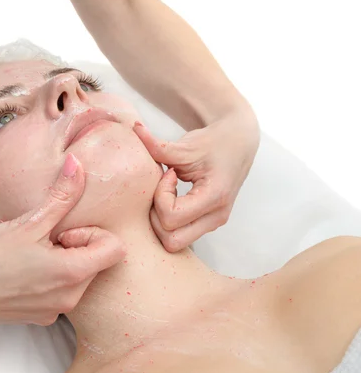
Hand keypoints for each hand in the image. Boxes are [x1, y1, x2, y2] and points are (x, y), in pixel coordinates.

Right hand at [0, 154, 125, 324]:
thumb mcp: (28, 222)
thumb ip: (61, 196)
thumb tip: (78, 165)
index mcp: (72, 275)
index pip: (115, 249)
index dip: (91, 234)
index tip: (62, 231)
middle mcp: (68, 300)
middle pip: (94, 263)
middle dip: (74, 246)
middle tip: (41, 239)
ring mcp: (52, 312)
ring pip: (75, 278)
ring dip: (60, 261)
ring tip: (26, 253)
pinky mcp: (36, 318)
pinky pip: (56, 293)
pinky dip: (46, 278)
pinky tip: (17, 268)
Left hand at [134, 109, 259, 251]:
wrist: (238, 143)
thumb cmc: (213, 142)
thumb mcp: (185, 144)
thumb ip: (157, 145)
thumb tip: (134, 129)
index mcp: (215, 197)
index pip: (172, 216)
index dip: (161, 196)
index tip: (168, 174)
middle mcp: (217, 216)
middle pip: (171, 240)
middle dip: (157, 216)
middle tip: (163, 190)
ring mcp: (213, 223)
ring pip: (173, 242)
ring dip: (162, 220)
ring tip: (168, 193)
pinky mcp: (207, 224)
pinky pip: (178, 236)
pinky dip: (168, 221)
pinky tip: (173, 197)